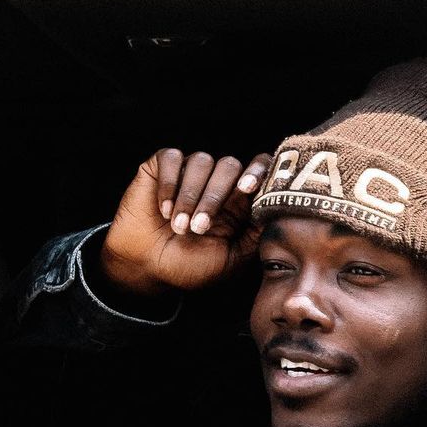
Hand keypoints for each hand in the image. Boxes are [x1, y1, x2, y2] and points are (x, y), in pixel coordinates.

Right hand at [100, 148, 271, 295]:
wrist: (147, 268)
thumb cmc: (190, 266)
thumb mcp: (231, 259)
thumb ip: (256, 235)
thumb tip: (280, 212)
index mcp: (238, 200)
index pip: (259, 170)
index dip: (258, 171)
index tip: (248, 187)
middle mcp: (216, 181)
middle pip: (230, 165)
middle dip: (215, 197)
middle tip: (199, 228)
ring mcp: (190, 171)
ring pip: (201, 161)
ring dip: (190, 196)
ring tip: (179, 227)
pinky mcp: (161, 167)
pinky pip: (171, 158)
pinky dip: (169, 183)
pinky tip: (163, 209)